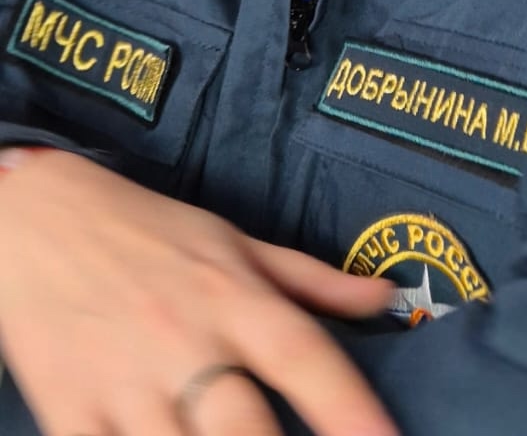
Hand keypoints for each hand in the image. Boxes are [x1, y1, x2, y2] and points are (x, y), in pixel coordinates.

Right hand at [0, 147, 399, 435]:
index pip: (304, 356)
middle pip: (246, 428)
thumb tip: (386, 296)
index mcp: (232, 297)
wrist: (37, 216)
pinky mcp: (70, 413)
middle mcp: (185, 341)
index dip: (351, 408)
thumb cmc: (147, 230)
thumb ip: (311, 278)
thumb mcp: (233, 240)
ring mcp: (125, 384)